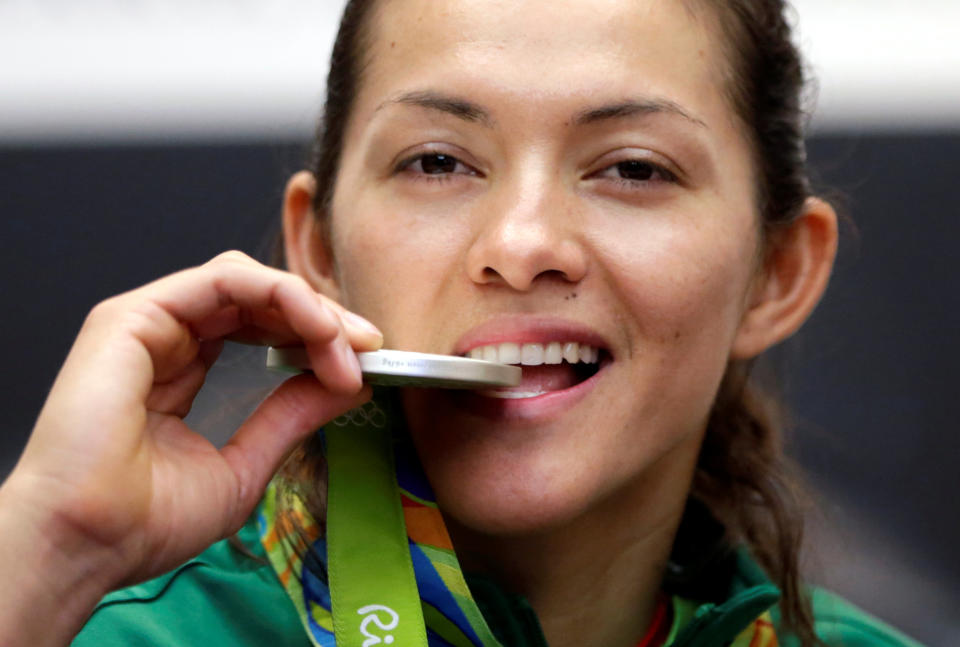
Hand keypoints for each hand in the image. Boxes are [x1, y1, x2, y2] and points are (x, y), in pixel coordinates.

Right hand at [0, 251, 381, 641]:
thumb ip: (292, 416)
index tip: (363, 365)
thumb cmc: (146, 519)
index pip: (260, 326)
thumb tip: (349, 382)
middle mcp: (166, 337)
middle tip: (369, 347)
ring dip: (309, 306)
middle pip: (260, 298)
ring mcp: (149, 321)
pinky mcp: (136, 314)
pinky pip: (225, 279)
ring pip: (247, 280)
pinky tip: (318, 328)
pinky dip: (282, 294)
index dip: (316, 337)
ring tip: (350, 344)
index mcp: (181, 368)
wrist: (87, 543)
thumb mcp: (245, 463)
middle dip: (323, 318)